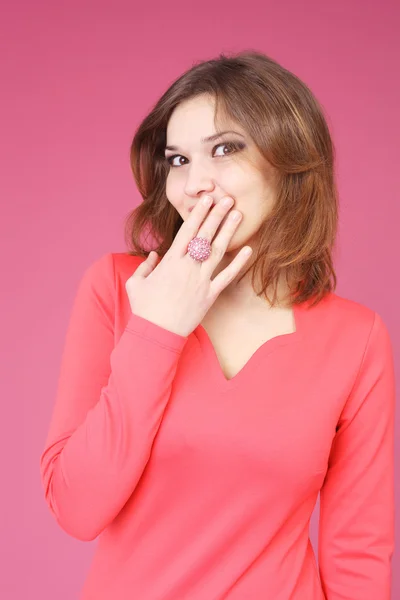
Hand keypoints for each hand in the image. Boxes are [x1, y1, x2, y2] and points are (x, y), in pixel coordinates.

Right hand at [125, 195, 252, 336]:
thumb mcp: (136, 283)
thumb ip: (145, 266)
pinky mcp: (210, 295)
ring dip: (228, 231)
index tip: (207, 200)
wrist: (157, 333)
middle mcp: (188, 267)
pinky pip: (226, 276)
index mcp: (170, 262)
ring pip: (217, 251)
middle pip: (205, 236)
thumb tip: (154, 254)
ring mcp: (201, 281)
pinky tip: (248, 250)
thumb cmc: (144, 309)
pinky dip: (238, 263)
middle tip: (227, 198)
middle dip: (217, 215)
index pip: (187, 231)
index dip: (198, 214)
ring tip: (238, 214)